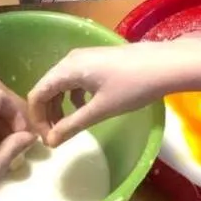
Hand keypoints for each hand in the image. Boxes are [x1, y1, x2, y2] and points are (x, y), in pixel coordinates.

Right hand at [28, 44, 169, 146]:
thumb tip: (50, 142)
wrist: (163, 64)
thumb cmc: (132, 87)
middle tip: (56, 138)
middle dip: (47, 113)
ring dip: (60, 106)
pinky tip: (85, 110)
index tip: (47, 140)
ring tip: (69, 127)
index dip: (37, 119)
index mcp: (68, 69)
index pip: (37, 93)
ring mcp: (84, 57)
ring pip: (61, 84)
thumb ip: (72, 125)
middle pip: (47, 87)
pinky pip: (75, 79)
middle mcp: (71, 59)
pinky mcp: (97, 60)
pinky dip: (73, 97)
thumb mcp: (100, 109)